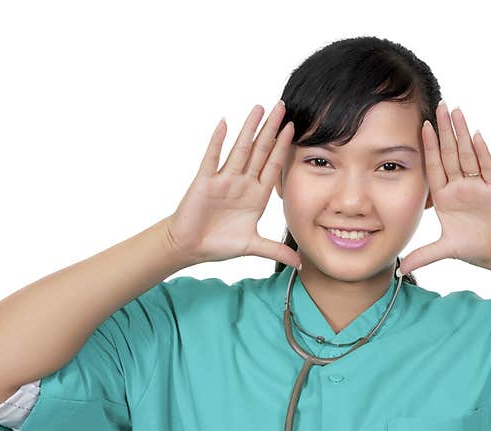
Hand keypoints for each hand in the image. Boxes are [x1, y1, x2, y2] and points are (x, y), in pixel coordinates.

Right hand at [166, 101, 301, 268]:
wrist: (190, 247)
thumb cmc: (219, 243)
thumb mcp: (252, 246)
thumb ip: (275, 250)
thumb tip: (300, 263)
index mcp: (257, 195)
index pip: (274, 166)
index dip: (284, 148)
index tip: (295, 129)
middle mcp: (242, 183)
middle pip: (260, 151)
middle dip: (272, 130)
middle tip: (283, 107)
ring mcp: (224, 180)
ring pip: (240, 149)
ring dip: (249, 129)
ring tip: (260, 108)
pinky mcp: (205, 182)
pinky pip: (212, 158)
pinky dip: (217, 141)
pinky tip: (224, 123)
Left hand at [398, 102, 490, 275]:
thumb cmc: (472, 246)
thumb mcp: (444, 250)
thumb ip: (423, 256)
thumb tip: (401, 269)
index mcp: (444, 196)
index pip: (434, 166)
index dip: (428, 147)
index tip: (422, 126)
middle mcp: (459, 186)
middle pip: (450, 153)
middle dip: (444, 130)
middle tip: (439, 106)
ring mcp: (477, 185)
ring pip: (468, 154)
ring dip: (462, 134)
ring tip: (457, 111)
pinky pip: (487, 167)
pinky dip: (482, 152)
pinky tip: (476, 135)